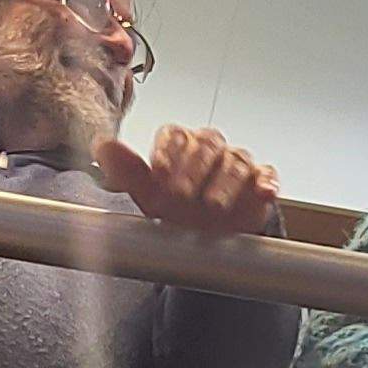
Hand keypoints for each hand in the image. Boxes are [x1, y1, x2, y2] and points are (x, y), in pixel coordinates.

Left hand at [96, 125, 279, 235]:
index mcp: (182, 144)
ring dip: (224, 183)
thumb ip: (127, 170)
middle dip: (193, 170)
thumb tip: (101, 146)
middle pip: (206, 145)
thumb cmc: (177, 205)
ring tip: (213, 205)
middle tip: (181, 195)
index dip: (167, 153)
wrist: (209, 231)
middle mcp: (211, 148)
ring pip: (235, 161)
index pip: (175, 136)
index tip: (159, 172)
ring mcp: (237, 163)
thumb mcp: (148, 192)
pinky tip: (263, 192)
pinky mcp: (262, 181)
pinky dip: (266, 183)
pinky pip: (267, 176)